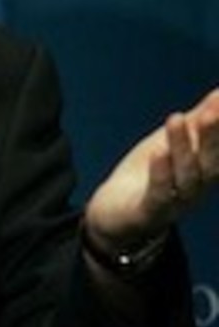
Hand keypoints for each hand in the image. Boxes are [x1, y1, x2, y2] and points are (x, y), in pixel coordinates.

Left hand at [85, 88, 218, 251]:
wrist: (117, 215)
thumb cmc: (151, 174)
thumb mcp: (173, 142)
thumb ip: (198, 122)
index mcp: (206, 171)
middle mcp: (196, 188)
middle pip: (209, 162)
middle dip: (212, 136)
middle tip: (212, 110)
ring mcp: (175, 202)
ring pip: (184, 175)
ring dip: (182, 146)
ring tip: (176, 118)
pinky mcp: (150, 212)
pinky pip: (159, 193)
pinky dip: (161, 172)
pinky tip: (158, 151)